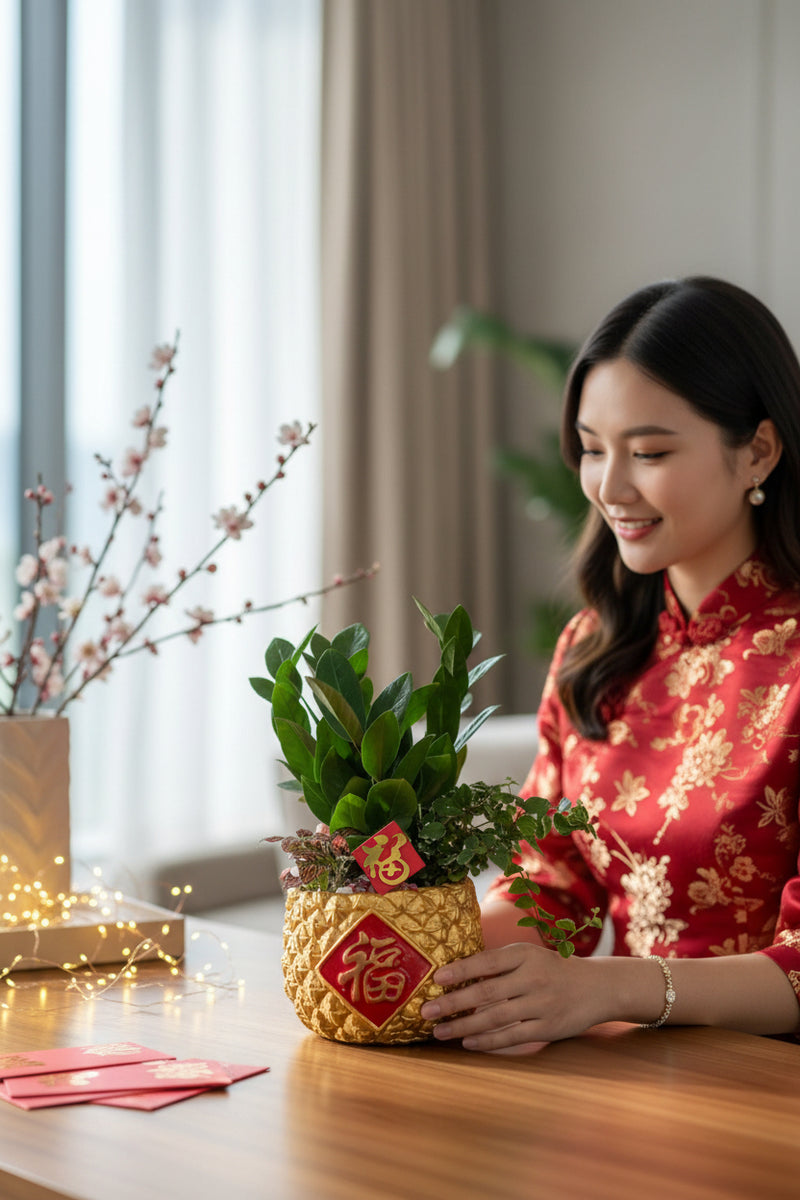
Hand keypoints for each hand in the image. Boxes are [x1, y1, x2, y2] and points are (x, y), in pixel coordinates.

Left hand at [420, 942, 599, 1051]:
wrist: (597, 987)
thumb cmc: (552, 969)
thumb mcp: (529, 956)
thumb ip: (499, 964)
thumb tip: (456, 973)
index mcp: (525, 955)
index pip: (487, 961)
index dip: (461, 969)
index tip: (436, 978)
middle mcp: (533, 978)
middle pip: (486, 992)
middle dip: (453, 1003)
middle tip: (427, 1011)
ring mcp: (542, 1005)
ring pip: (495, 1018)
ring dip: (463, 1026)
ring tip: (440, 1031)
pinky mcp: (548, 1028)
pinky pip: (512, 1037)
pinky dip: (487, 1041)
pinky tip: (467, 1042)